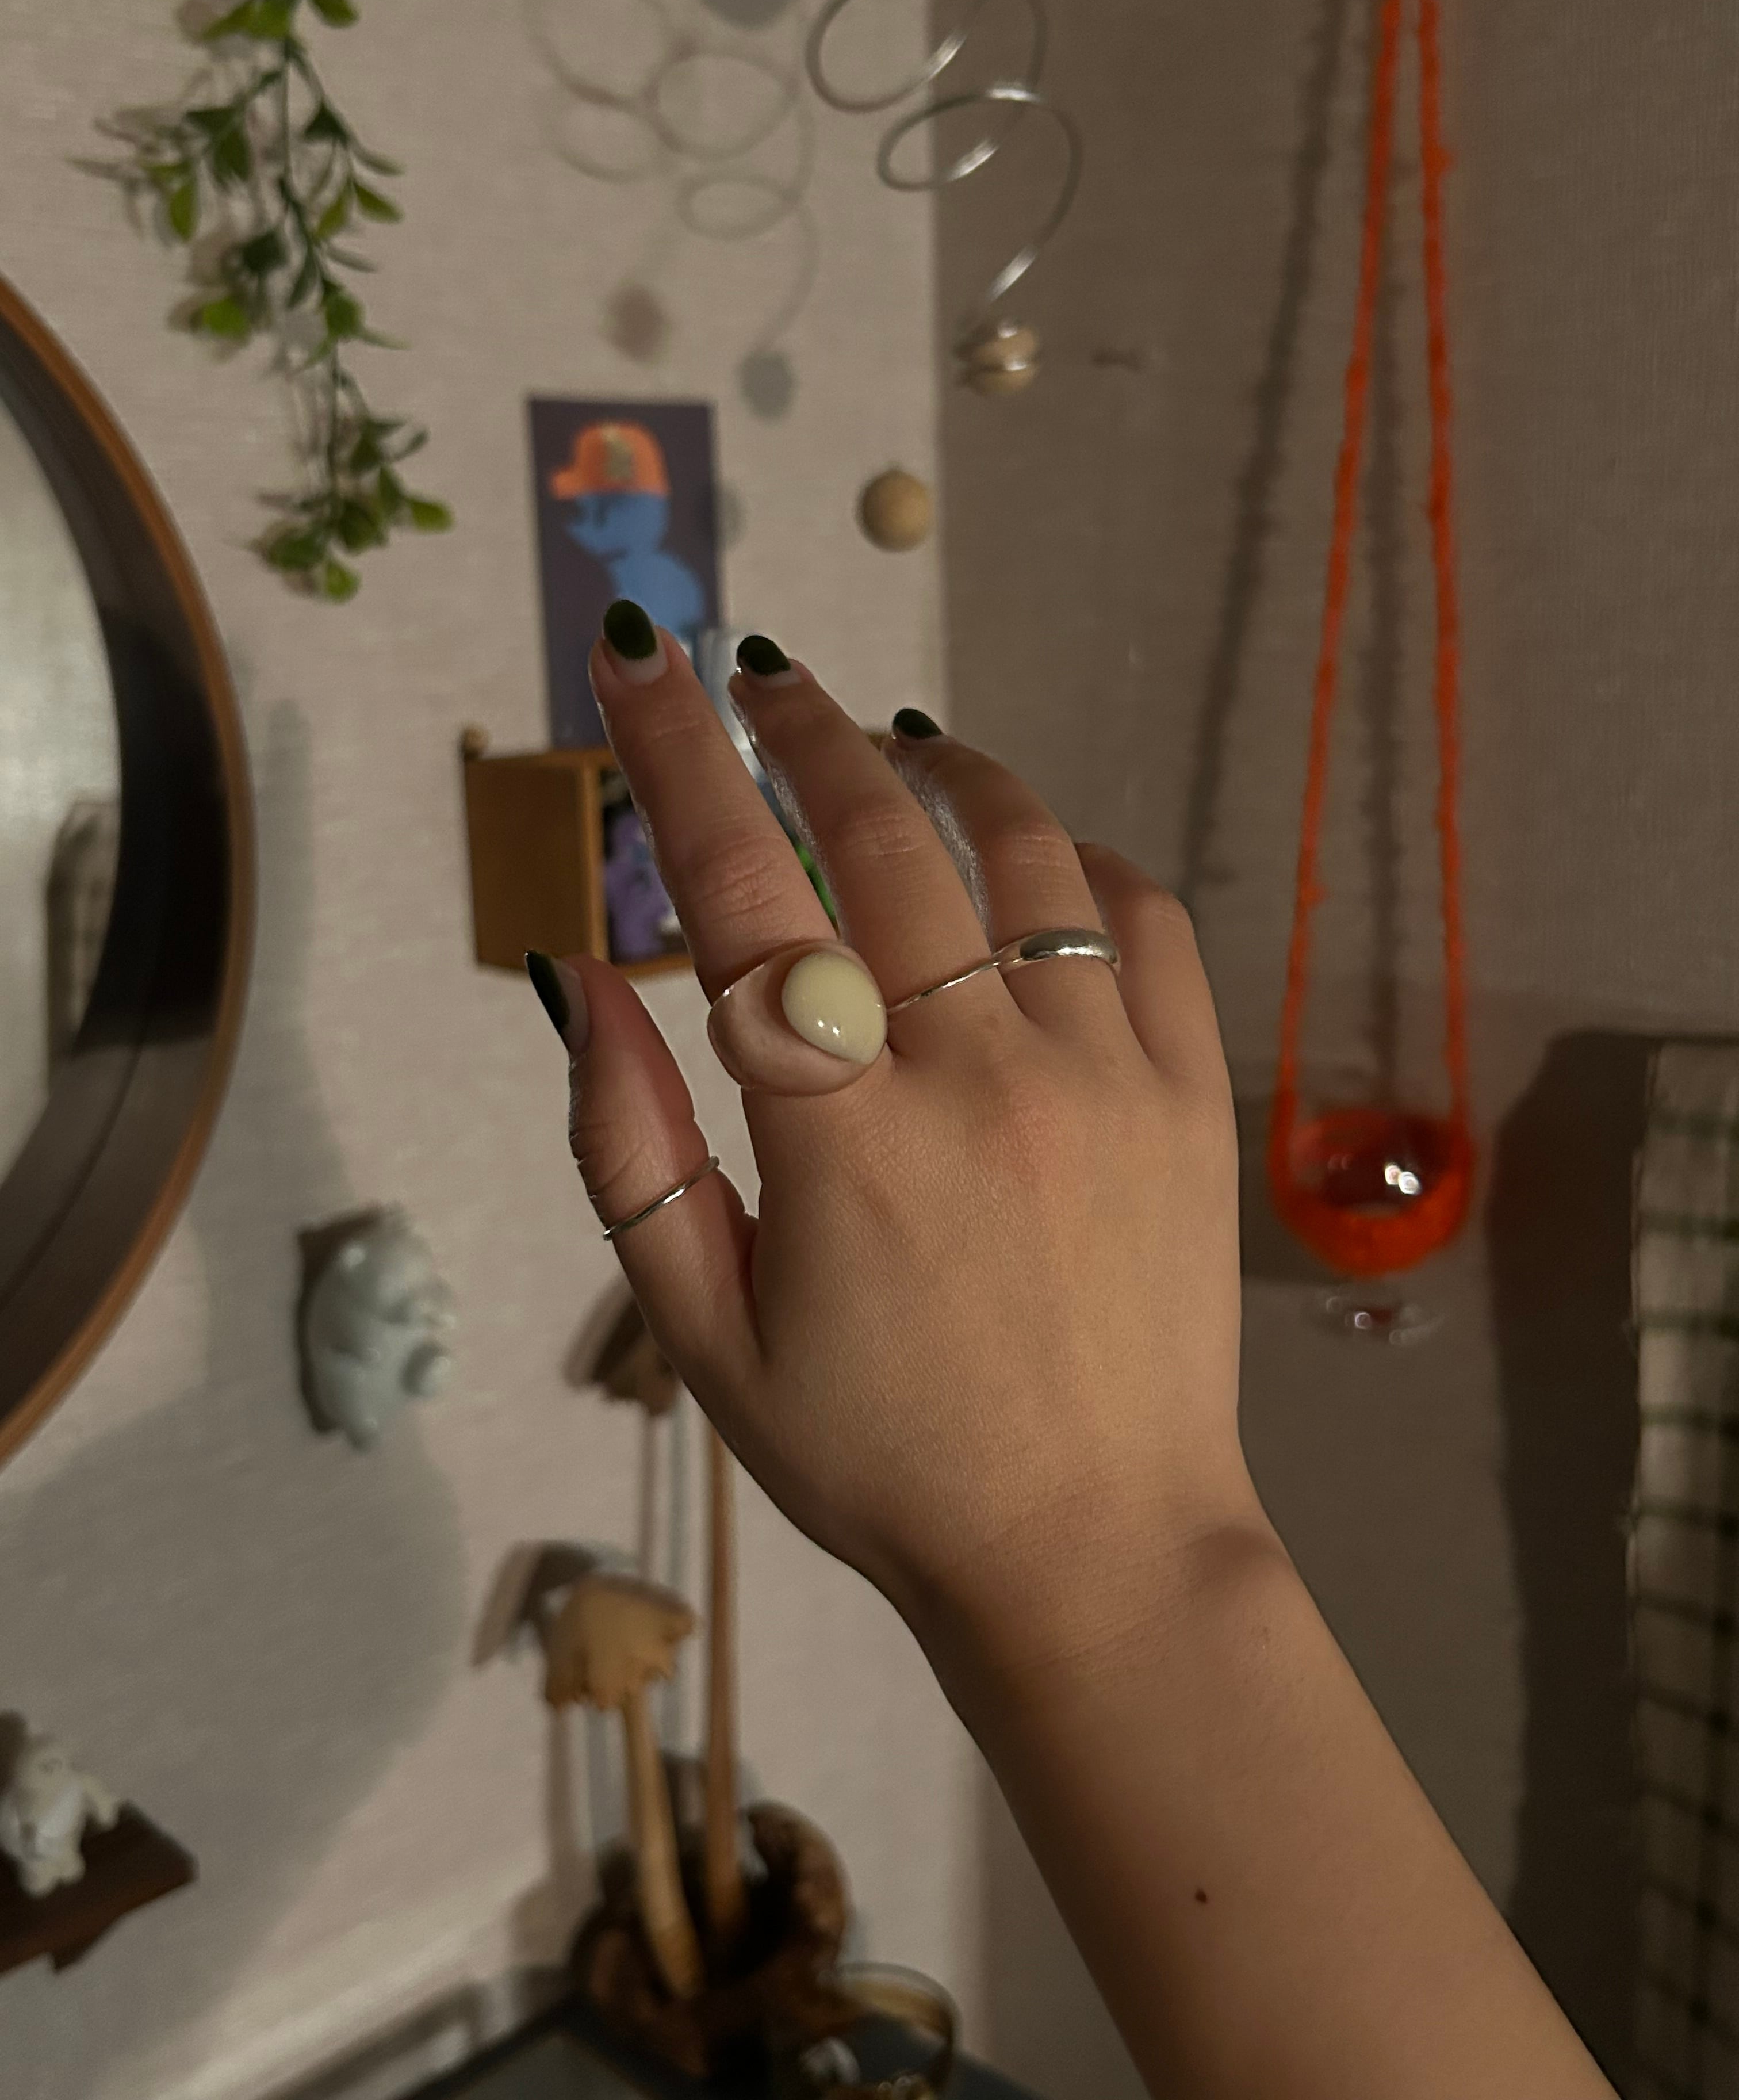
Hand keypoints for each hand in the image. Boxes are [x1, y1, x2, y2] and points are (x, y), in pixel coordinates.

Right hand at [534, 609, 1256, 1650]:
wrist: (1094, 1553)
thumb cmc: (878, 1461)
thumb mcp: (708, 1339)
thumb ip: (630, 1155)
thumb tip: (584, 982)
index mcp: (842, 1141)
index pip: (740, 895)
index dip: (678, 758)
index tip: (642, 654)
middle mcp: (979, 1078)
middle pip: (881, 841)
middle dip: (803, 732)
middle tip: (762, 674)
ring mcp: (1106, 1078)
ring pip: (1023, 856)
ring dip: (945, 772)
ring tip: (890, 745)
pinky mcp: (1195, 1098)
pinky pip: (1147, 922)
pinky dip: (1084, 858)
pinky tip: (1036, 854)